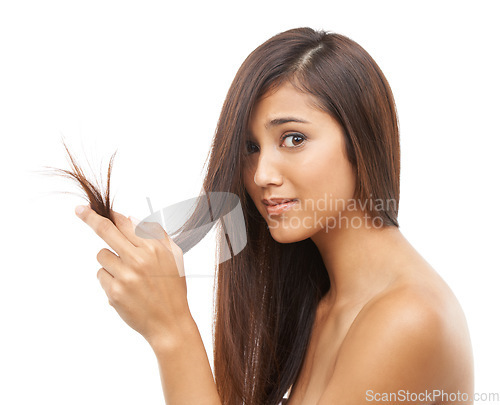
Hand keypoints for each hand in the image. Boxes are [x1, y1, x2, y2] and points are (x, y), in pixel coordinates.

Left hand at [75, 205, 191, 345]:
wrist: (170, 323)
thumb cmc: (173, 288)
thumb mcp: (175, 257)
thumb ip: (156, 235)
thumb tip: (131, 218)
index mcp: (154, 248)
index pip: (126, 223)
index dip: (110, 214)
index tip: (95, 207)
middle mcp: (139, 259)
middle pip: (106, 231)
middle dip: (91, 218)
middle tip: (79, 210)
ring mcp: (125, 275)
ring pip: (102, 255)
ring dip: (110, 260)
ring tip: (127, 274)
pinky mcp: (114, 292)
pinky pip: (101, 275)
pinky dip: (109, 279)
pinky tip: (125, 288)